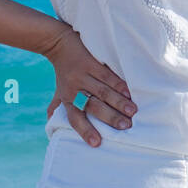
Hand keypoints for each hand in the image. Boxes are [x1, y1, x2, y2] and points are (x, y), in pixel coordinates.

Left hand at [42, 26, 136, 146]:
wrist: (59, 44)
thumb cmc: (63, 74)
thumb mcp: (59, 93)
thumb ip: (58, 110)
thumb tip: (54, 132)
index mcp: (67, 99)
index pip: (75, 118)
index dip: (85, 130)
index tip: (97, 143)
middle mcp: (74, 89)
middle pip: (93, 106)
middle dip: (109, 117)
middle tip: (125, 126)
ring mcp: (83, 75)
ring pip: (103, 91)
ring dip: (118, 102)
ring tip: (133, 111)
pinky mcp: (92, 63)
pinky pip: (107, 75)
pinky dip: (119, 84)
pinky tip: (129, 92)